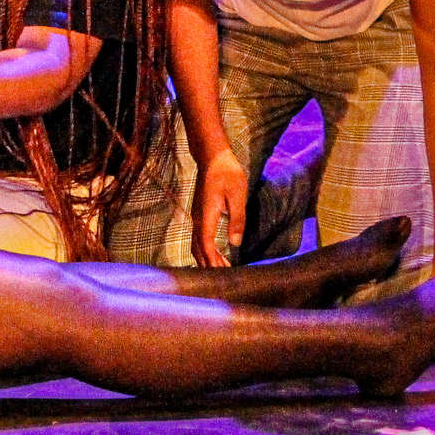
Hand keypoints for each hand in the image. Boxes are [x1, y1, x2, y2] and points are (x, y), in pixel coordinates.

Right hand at [191, 147, 249, 267]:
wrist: (212, 156)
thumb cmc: (227, 173)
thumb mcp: (237, 195)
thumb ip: (237, 219)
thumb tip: (235, 243)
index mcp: (206, 214)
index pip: (206, 243)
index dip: (212, 260)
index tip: (221, 274)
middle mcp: (197, 217)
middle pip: (198, 246)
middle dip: (209, 263)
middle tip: (224, 278)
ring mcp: (196, 215)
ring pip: (196, 242)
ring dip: (206, 257)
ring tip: (221, 269)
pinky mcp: (198, 213)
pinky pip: (198, 236)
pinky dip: (205, 249)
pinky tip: (215, 253)